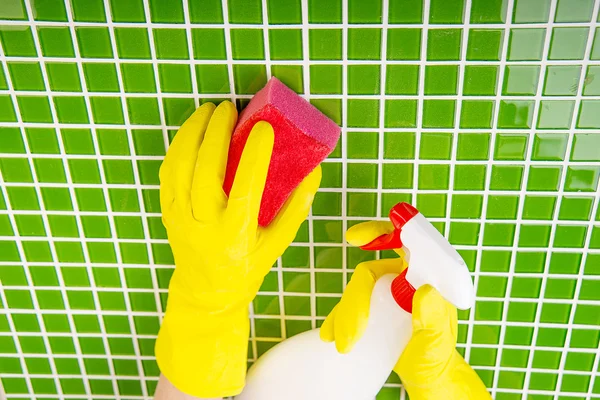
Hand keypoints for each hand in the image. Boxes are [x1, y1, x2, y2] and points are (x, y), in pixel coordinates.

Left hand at [155, 101, 320, 397]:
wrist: (206, 293)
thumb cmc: (247, 267)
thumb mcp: (277, 244)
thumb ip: (296, 208)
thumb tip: (313, 171)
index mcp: (235, 233)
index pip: (246, 187)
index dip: (255, 155)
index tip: (264, 128)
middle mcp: (204, 223)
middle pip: (206, 169)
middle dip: (216, 132)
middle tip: (229, 108)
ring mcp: (181, 216)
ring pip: (181, 166)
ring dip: (193, 132)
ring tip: (208, 110)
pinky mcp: (168, 211)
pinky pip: (168, 172)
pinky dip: (178, 146)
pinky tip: (191, 130)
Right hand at [321, 221, 490, 399]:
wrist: (424, 375)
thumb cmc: (436, 356)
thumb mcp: (438, 341)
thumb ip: (435, 319)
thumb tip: (426, 291)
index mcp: (425, 276)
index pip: (405, 243)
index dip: (380, 233)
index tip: (355, 238)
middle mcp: (403, 278)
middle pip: (370, 272)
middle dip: (355, 300)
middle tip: (352, 334)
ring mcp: (384, 293)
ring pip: (356, 290)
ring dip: (345, 313)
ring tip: (345, 343)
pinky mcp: (370, 308)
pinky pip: (347, 306)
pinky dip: (336, 319)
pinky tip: (330, 335)